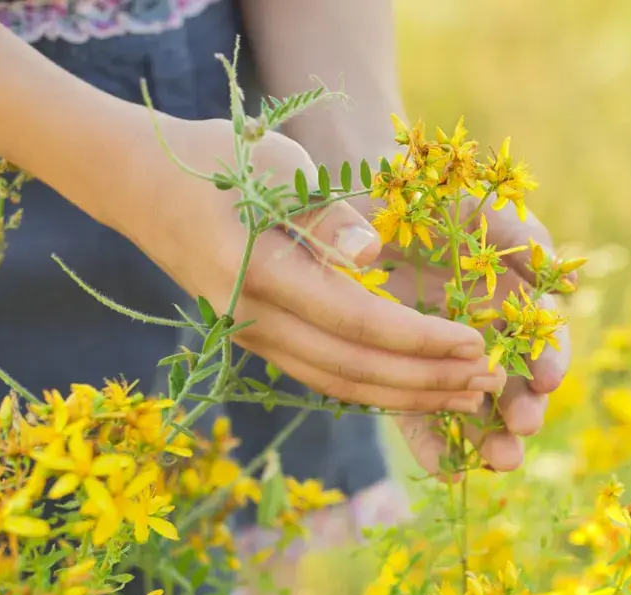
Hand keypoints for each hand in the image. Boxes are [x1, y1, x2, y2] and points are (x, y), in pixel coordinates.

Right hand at [114, 117, 506, 412]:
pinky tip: (413, 388)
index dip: (421, 340)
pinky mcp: (253, 338)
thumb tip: (374, 256)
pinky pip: (320, 375)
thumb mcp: (274, 165)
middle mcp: (251, 318)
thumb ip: (324, 214)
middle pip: (353, 369)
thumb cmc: (217, 161)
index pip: (357, 324)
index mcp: (260, 272)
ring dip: (405, 395)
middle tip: (489, 384)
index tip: (476, 344)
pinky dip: (371, 387)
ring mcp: (248, 335)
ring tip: (465, 398)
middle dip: (427, 381)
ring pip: (337, 384)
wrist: (141, 185)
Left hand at [351, 191, 571, 474]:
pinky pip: (421, 418)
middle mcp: (483, 338)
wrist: (365, 209)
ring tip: (500, 461)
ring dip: (490, 438)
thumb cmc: (430, 204)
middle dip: (523, 412)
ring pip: (473, 409)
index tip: (548, 379)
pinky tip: (448, 470)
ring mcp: (444, 361)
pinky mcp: (404, 378)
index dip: (550, 361)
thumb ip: (523, 241)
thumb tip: (567, 293)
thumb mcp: (479, 213)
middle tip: (523, 430)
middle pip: (514, 386)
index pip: (542, 341)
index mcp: (510, 303)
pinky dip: (435, 446)